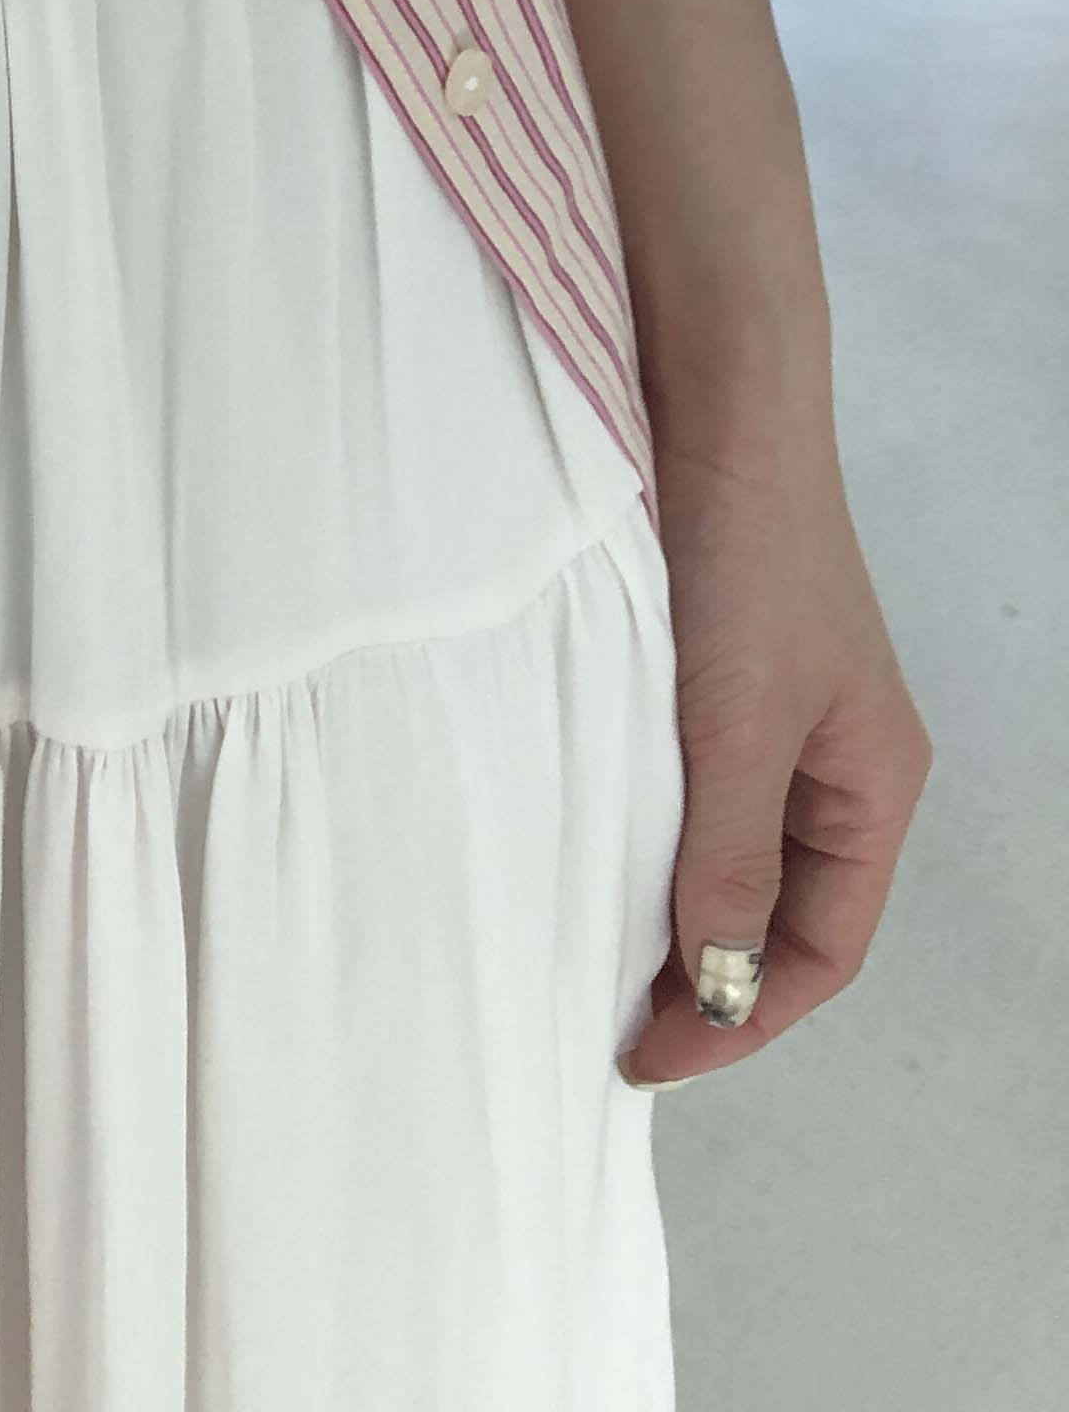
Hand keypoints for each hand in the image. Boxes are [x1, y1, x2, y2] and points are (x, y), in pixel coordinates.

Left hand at [617, 389, 932, 1086]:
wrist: (710, 397)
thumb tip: (722, 986)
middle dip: (703, 974)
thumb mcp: (736, 722)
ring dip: (663, 904)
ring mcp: (767, 713)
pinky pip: (679, 783)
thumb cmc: (745, 552)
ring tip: (582, 949)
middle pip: (776, 910)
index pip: (822, 950)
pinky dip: (637, 828)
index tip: (641, 1054)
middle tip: (599, 1018)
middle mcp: (829, 759)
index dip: (740, 1016)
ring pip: (720, 848)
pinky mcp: (703, 668)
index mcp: (871, 785)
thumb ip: (729, 854)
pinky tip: (579, 844)